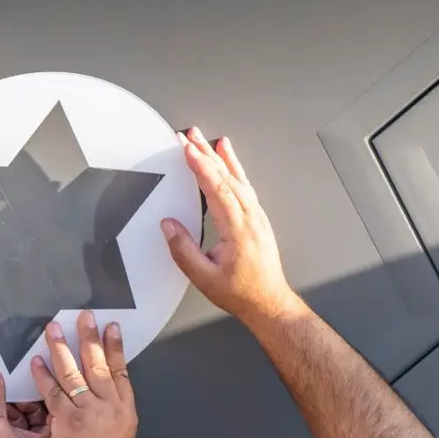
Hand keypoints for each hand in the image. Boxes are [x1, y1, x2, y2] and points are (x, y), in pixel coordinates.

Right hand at [0, 373, 49, 437]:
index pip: (52, 407)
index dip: (40, 390)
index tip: (31, 378)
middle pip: (39, 414)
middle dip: (24, 400)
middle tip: (12, 387)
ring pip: (27, 423)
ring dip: (14, 411)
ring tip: (0, 400)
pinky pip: (19, 433)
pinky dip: (9, 423)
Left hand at [37, 311, 136, 437]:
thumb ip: (112, 415)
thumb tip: (104, 400)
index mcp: (126, 411)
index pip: (122, 371)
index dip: (116, 348)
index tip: (111, 329)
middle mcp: (110, 407)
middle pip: (100, 364)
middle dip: (90, 337)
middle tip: (84, 317)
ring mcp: (89, 412)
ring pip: (74, 372)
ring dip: (62, 348)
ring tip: (52, 330)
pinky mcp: (67, 420)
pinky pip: (53, 391)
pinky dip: (44, 375)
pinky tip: (37, 362)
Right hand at [161, 128, 301, 327]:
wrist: (269, 302)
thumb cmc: (242, 293)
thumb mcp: (204, 278)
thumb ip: (184, 251)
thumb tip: (169, 226)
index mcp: (238, 230)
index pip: (218, 189)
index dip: (201, 167)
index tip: (188, 149)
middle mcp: (251, 218)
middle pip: (228, 177)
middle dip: (207, 154)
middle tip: (191, 135)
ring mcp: (257, 217)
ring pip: (239, 179)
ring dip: (222, 158)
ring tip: (209, 140)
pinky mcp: (258, 219)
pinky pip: (246, 187)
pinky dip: (236, 170)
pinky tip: (229, 161)